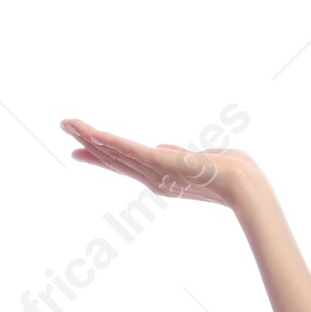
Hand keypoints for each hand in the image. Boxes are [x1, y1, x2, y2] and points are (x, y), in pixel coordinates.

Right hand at [59, 117, 261, 208]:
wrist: (246, 186)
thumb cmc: (233, 173)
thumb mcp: (200, 160)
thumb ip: (179, 155)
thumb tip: (165, 149)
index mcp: (163, 178)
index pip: (126, 163)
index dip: (103, 155)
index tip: (80, 150)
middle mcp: (155, 179)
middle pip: (114, 158)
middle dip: (88, 143)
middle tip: (64, 128)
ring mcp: (157, 173)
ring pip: (117, 152)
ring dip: (91, 137)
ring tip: (68, 124)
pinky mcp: (163, 164)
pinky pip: (132, 151)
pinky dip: (112, 143)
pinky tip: (95, 134)